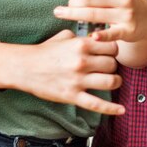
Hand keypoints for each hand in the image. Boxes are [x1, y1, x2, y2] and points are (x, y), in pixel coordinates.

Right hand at [7, 29, 124, 114]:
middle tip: (106, 67)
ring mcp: (78, 80)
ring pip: (110, 81)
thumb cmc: (45, 51)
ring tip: (112, 81)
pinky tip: (121, 110)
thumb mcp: (64, 36)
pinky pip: (97, 104)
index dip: (113, 50)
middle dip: (112, 65)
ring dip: (115, 81)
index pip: (111, 47)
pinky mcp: (73, 96)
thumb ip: (82, 36)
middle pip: (112, 64)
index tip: (109, 53)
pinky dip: (111, 108)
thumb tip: (96, 36)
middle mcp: (82, 61)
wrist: (25, 67)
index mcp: (81, 45)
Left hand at [53, 0, 146, 44]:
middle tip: (64, 7)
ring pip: (94, 14)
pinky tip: (91, 36)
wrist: (145, 19)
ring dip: (74, 14)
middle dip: (72, 2)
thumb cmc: (121, 1)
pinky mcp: (127, 30)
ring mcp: (126, 14)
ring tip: (61, 14)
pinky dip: (101, 36)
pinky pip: (111, 33)